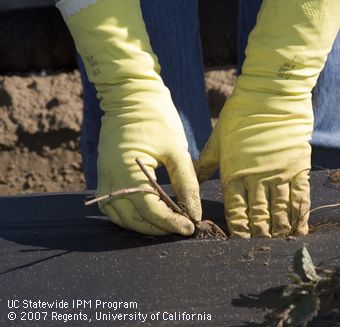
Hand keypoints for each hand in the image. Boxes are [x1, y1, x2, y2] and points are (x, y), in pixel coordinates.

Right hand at [59, 0, 200, 234]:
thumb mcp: (177, 150)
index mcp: (128, 170)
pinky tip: (148, 215)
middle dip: (158, 229)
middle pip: (132, 218)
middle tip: (181, 228)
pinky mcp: (103, 173)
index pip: (150, 209)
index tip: (190, 228)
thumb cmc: (158, 118)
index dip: (171, 223)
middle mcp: (110, 178)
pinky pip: (112, 205)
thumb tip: (195, 213)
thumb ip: (186, 184)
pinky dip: (129, 215)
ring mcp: (103, 176)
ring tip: (166, 225)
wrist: (131, 94)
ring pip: (119, 216)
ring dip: (142, 226)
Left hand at [195, 0, 339, 237]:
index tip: (239, 244)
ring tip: (279, 246)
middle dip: (258, 236)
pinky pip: (299, 198)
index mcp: (234, 173)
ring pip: (279, 211)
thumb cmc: (240, 114)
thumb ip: (207, 161)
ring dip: (278, 231)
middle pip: (258, 215)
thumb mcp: (218, 138)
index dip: (238, 230)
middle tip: (260, 251)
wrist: (272, 94)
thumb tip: (193, 174)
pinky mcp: (297, 168)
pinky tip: (299, 231)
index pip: (235, 210)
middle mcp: (256, 179)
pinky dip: (299, 216)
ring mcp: (279, 174)